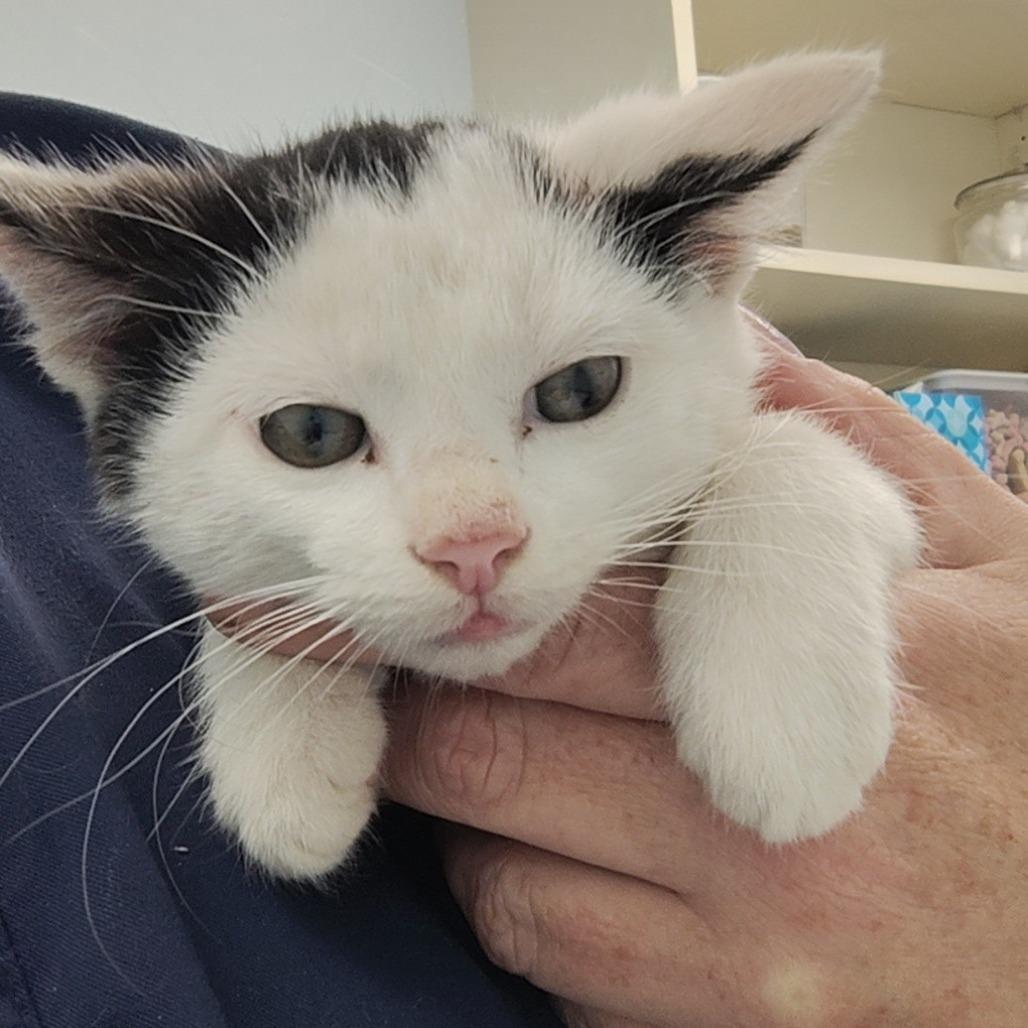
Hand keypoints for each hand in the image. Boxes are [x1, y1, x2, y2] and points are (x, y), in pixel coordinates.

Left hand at [381, 345, 1027, 1025]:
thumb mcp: (986, 562)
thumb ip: (837, 444)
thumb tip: (723, 334)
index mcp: (819, 688)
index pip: (569, 634)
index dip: (485, 610)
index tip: (455, 595)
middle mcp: (767, 843)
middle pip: (491, 760)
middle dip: (435, 706)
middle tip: (434, 668)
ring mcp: (742, 970)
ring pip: (495, 884)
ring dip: (468, 816)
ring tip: (497, 760)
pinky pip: (557, 983)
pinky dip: (528, 912)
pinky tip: (566, 860)